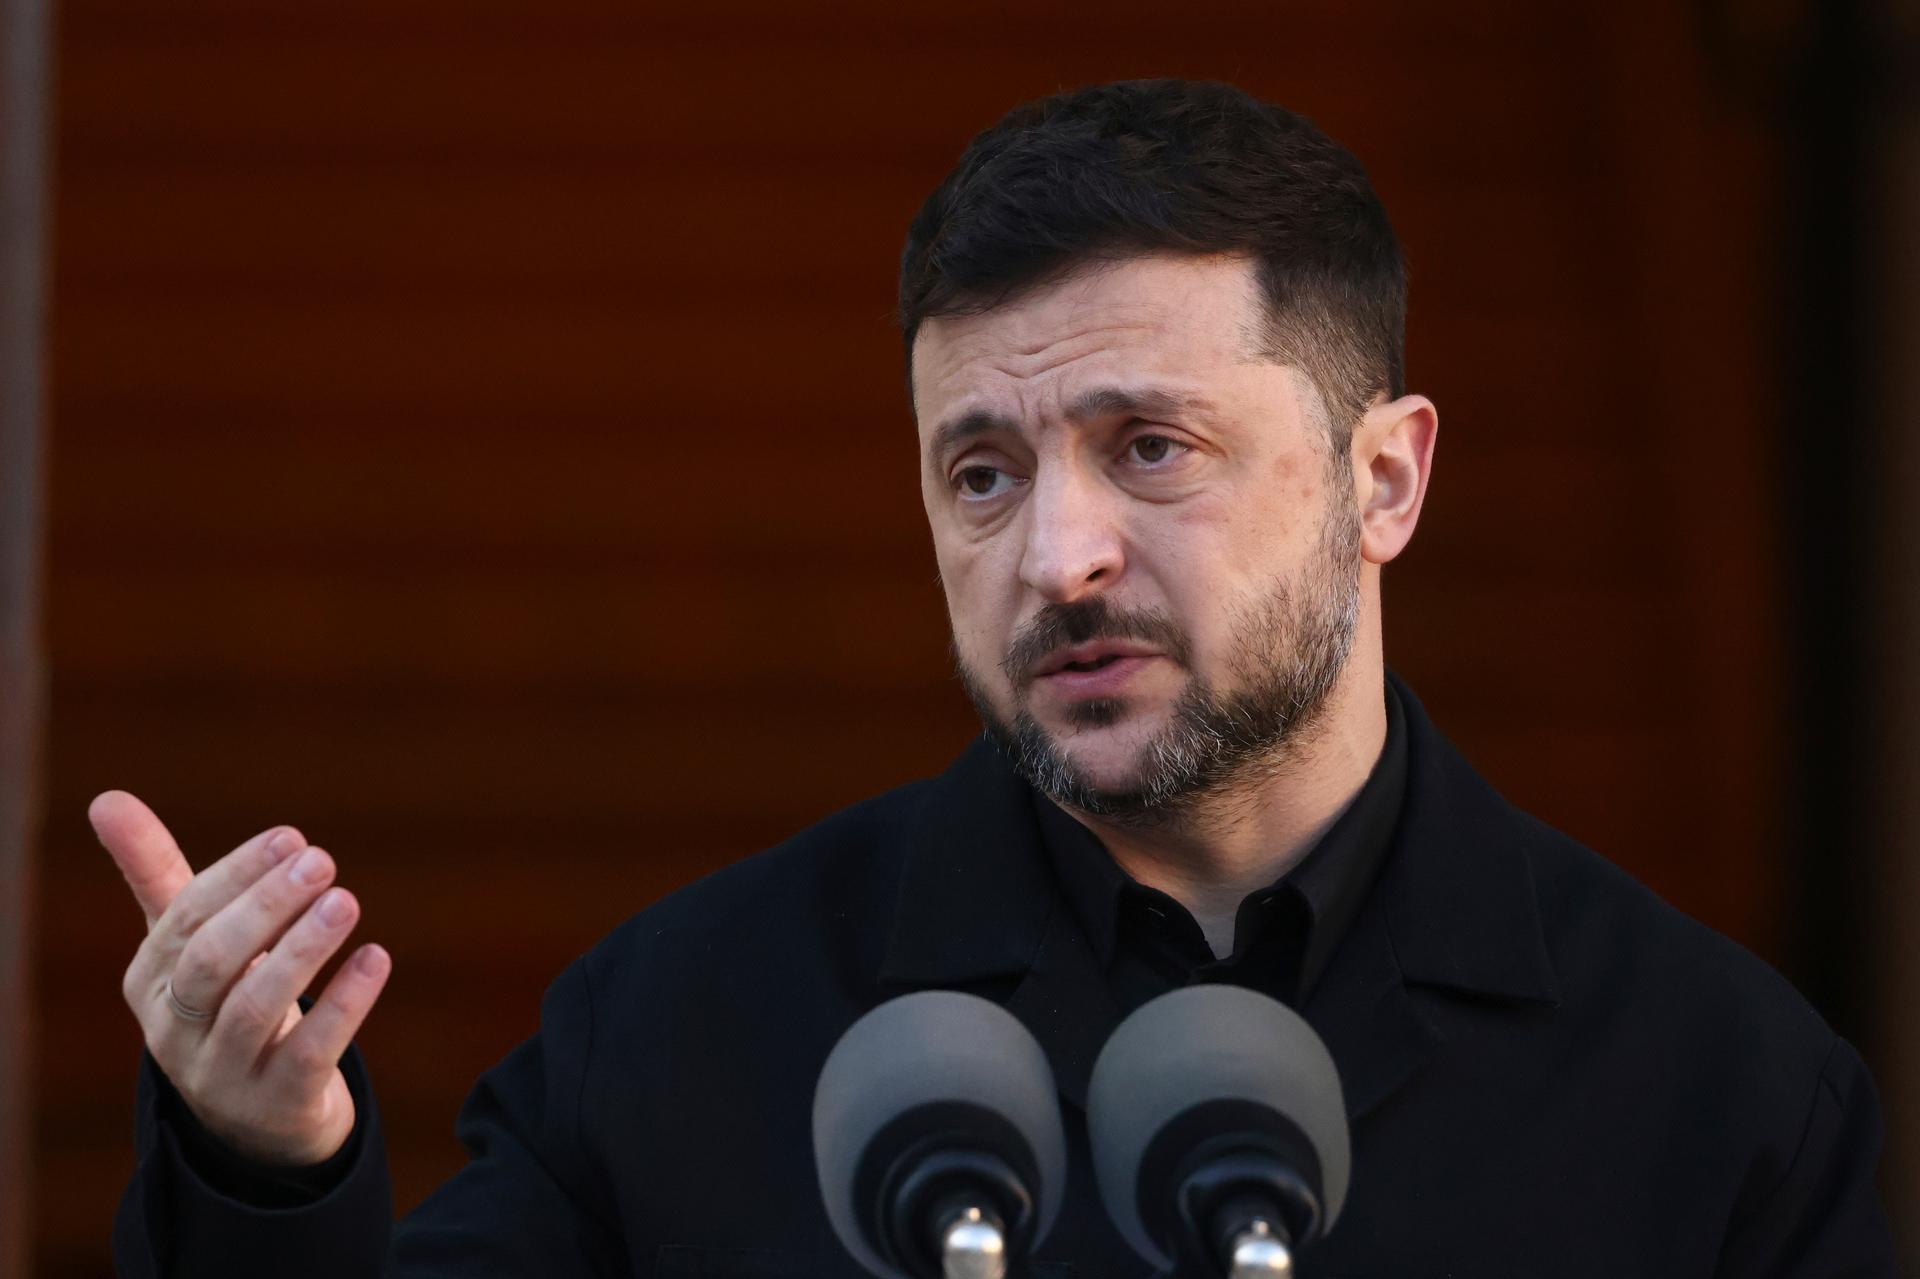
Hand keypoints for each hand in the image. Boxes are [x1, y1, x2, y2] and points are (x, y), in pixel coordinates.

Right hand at [92, 790, 392, 1166]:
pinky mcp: (276, 1104)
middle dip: (265, 907)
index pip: (187, 918)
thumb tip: (106, 798)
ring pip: (255, 1008)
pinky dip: (343, 1004)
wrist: (254, 1118)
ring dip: (302, 951)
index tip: (290, 837)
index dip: (238, 876)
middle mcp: (176, 1030)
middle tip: (322, 860)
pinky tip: (376, 959)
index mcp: (151, 980)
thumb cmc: (221, 1000)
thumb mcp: (187, 943)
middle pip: (213, 962)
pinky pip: (307, 1054)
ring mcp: (222, 1073)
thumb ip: (155, 871)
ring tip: (345, 901)